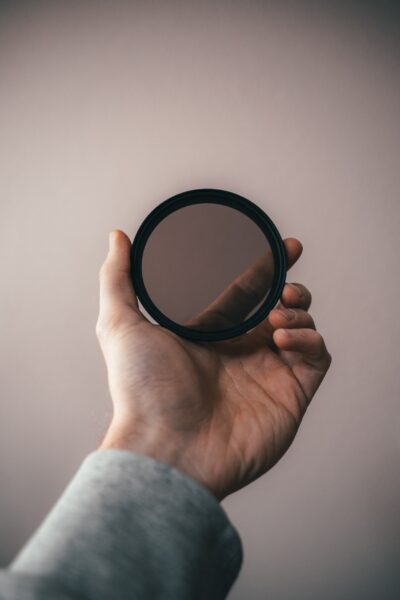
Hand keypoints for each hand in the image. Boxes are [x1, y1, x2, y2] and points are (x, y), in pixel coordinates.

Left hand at [96, 230, 331, 500]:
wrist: (166, 448)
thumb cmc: (141, 391)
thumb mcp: (120, 325)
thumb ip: (118, 278)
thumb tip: (117, 237)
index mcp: (210, 334)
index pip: (245, 292)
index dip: (265, 267)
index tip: (281, 246)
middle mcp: (240, 351)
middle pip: (278, 306)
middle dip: (290, 283)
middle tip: (290, 262)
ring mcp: (267, 372)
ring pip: (302, 326)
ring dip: (297, 309)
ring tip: (276, 312)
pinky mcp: (291, 394)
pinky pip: (317, 357)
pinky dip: (309, 339)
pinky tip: (281, 337)